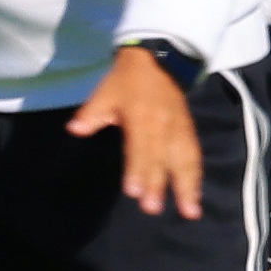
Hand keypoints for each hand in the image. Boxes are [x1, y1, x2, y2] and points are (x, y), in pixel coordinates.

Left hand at [67, 44, 203, 217]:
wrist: (160, 59)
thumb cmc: (127, 80)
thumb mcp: (105, 92)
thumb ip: (91, 114)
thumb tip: (75, 129)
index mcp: (140, 115)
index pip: (139, 146)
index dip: (137, 168)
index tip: (134, 191)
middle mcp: (162, 124)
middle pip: (160, 156)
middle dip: (158, 183)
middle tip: (152, 207)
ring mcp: (178, 128)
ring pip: (184, 159)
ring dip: (187, 186)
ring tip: (189, 212)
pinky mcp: (188, 131)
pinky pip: (194, 155)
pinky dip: (196, 176)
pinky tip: (195, 197)